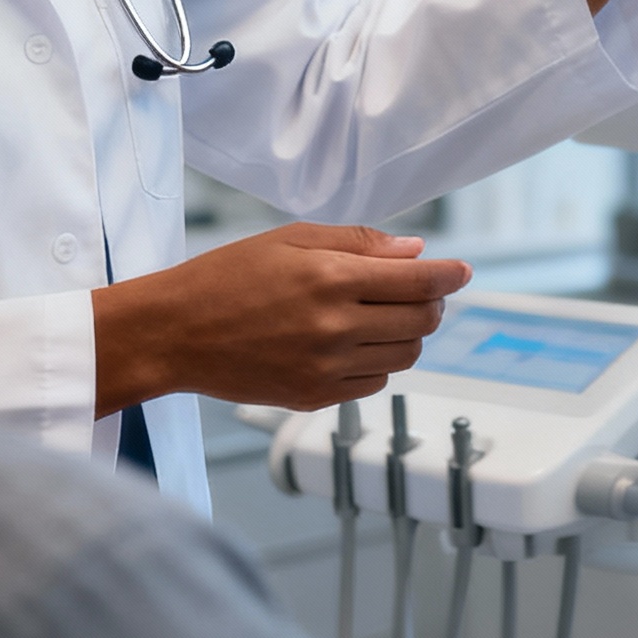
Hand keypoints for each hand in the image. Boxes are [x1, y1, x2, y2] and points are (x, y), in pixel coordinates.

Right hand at [90, 222, 469, 416]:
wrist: (175, 332)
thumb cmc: (227, 276)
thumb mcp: (291, 239)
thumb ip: (358, 243)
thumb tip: (415, 251)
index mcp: (331, 278)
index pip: (418, 281)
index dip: (449, 275)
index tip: (462, 271)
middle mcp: (335, 327)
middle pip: (420, 322)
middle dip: (432, 303)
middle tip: (421, 290)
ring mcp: (326, 369)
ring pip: (403, 357)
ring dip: (408, 335)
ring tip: (386, 316)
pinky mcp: (314, 398)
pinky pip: (373, 384)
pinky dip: (378, 363)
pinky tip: (355, 343)